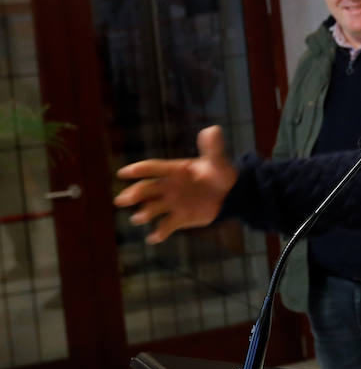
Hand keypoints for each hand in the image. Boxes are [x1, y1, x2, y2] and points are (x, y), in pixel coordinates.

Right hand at [113, 126, 237, 243]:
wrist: (230, 193)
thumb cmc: (221, 174)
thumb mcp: (218, 161)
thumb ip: (213, 148)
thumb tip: (213, 130)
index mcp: (174, 170)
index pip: (154, 168)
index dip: (139, 170)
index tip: (124, 173)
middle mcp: (168, 186)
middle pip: (147, 189)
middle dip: (134, 194)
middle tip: (123, 200)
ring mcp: (172, 203)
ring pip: (153, 208)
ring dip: (144, 213)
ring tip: (139, 218)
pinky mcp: (180, 218)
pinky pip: (167, 226)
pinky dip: (160, 233)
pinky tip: (153, 238)